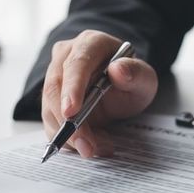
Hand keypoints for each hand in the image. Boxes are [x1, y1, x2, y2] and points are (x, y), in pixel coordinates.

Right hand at [42, 30, 157, 157]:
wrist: (120, 88)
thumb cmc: (130, 79)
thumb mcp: (144, 78)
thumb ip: (136, 73)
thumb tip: (118, 70)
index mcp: (90, 43)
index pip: (76, 63)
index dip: (72, 87)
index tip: (71, 112)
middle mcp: (66, 56)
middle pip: (55, 87)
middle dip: (68, 121)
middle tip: (86, 146)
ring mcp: (54, 76)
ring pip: (49, 107)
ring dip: (68, 134)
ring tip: (94, 149)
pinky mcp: (50, 99)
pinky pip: (50, 121)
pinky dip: (66, 138)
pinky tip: (87, 145)